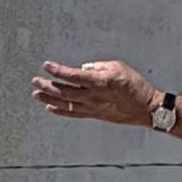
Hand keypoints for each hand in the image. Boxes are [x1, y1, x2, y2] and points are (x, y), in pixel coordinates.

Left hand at [33, 57, 162, 126]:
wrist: (146, 108)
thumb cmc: (135, 85)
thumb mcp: (118, 67)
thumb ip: (99, 66)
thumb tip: (84, 68)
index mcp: (99, 81)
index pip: (73, 75)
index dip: (58, 70)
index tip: (47, 65)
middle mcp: (93, 96)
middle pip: (64, 92)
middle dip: (47, 85)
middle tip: (35, 80)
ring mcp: (92, 108)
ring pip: (66, 104)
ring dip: (49, 98)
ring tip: (36, 94)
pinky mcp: (94, 115)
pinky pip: (74, 114)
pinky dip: (60, 111)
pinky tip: (51, 107)